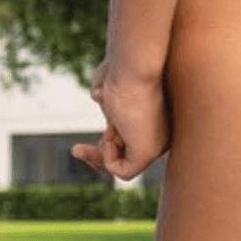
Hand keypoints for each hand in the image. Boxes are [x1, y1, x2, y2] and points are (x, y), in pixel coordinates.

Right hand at [71, 63, 169, 182]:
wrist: (133, 67)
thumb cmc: (122, 68)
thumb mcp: (113, 84)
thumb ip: (110, 95)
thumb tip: (100, 95)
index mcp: (159, 122)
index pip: (132, 145)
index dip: (108, 143)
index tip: (102, 131)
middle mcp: (164, 135)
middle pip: (128, 159)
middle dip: (99, 156)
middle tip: (76, 149)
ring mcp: (159, 145)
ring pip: (125, 168)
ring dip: (102, 155)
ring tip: (95, 138)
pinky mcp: (149, 153)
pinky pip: (124, 173)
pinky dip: (107, 159)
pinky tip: (110, 140)